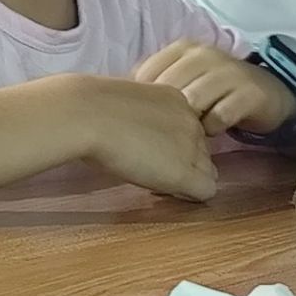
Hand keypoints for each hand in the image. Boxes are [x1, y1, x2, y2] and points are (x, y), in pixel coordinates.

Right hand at [63, 76, 217, 201]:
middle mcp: (191, 120)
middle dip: (183, 162)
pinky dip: (190, 196)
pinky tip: (167, 192)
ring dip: (186, 179)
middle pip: (202, 151)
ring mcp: (192, 146)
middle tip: (151, 168)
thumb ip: (143, 118)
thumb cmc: (91, 110)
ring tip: (154, 178)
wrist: (89, 115)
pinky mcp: (186, 173)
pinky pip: (206, 191)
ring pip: (207, 171)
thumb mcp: (128, 105)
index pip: (189, 130)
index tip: (150, 151)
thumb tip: (138, 134)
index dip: (172, 146)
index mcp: (176, 99)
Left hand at [133, 40, 295, 138]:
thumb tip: (118, 99)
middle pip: (169, 88)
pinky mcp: (248, 92)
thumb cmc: (214, 92)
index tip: (141, 120)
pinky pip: (219, 116)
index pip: (147, 72)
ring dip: (188, 124)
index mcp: (183, 48)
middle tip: (164, 134)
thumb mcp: (184, 81)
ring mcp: (228, 71)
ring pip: (193, 101)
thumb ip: (156, 85)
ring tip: (189, 135)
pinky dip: (212, 129)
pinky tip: (212, 133)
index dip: (140, 100)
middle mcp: (204, 54)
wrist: (267, 93)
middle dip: (163, 115)